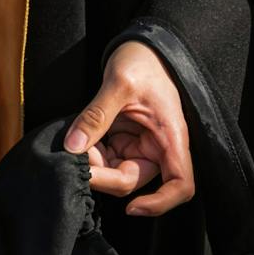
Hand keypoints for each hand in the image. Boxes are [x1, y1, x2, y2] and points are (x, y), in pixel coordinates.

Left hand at [64, 40, 194, 217]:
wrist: (140, 46)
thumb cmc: (141, 61)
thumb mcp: (118, 83)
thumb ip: (96, 116)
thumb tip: (73, 147)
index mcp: (171, 137)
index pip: (180, 186)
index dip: (159, 204)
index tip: (132, 208)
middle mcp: (158, 147)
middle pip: (133, 181)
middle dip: (102, 174)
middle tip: (77, 153)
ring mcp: (140, 146)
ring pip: (114, 172)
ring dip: (93, 163)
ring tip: (78, 137)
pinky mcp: (124, 141)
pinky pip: (106, 159)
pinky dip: (90, 153)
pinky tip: (81, 136)